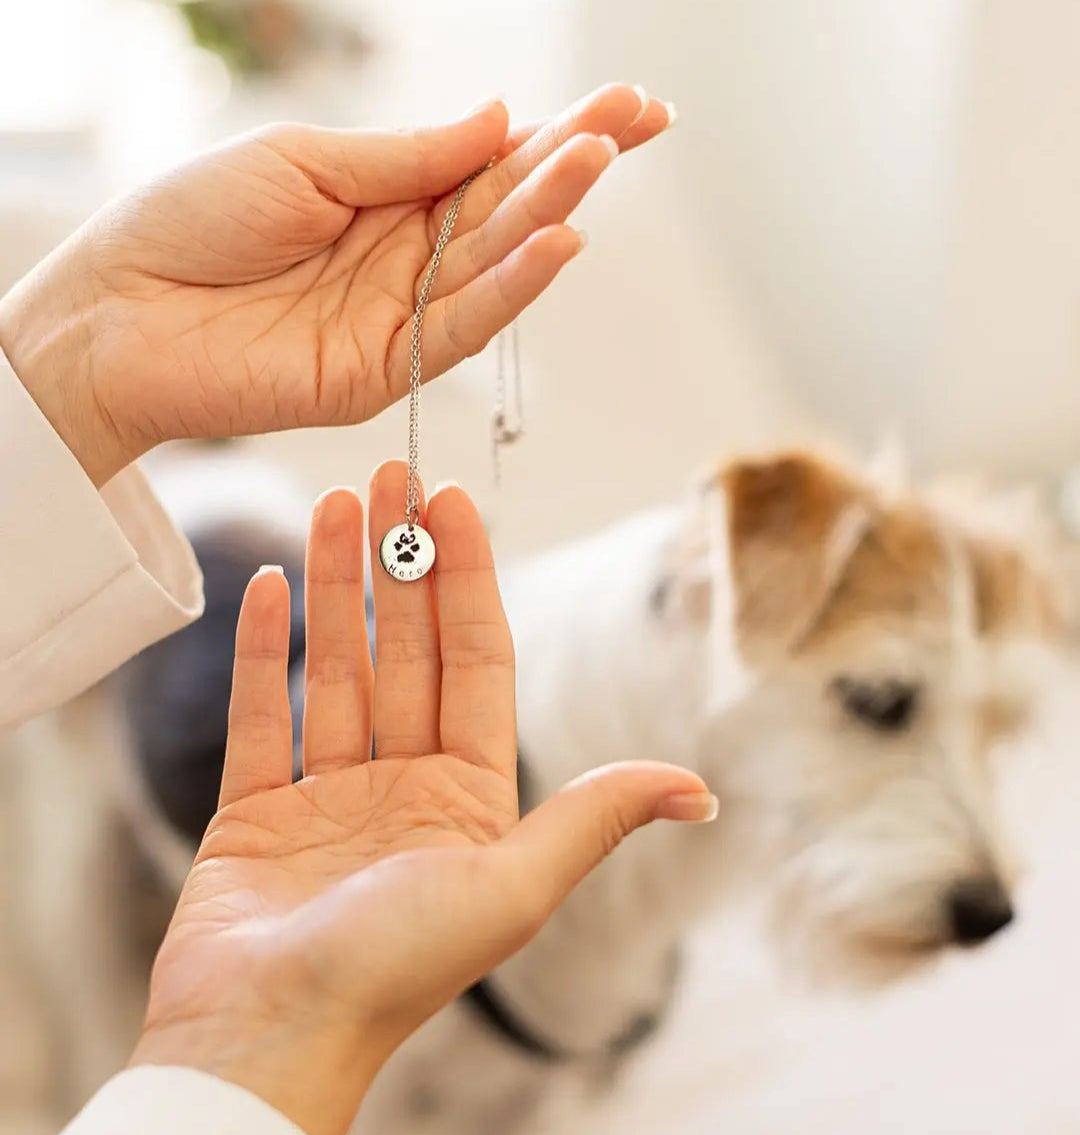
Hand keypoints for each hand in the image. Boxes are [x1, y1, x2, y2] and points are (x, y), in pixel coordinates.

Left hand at [0, 86, 672, 485]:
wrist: (121, 311)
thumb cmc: (194, 222)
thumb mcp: (305, 163)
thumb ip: (408, 157)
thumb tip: (500, 119)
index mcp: (387, 196)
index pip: (493, 162)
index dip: (560, 134)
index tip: (629, 106)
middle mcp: (407, 256)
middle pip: (508, 208)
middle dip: (574, 162)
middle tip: (639, 121)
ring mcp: (401, 317)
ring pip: (494, 264)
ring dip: (550, 212)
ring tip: (599, 160)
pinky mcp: (387, 372)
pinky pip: (460, 327)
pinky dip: (511, 289)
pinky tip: (558, 244)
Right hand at [130, 461, 714, 1134]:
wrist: (264, 1041)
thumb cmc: (393, 970)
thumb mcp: (511, 886)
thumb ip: (594, 820)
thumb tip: (699, 791)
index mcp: (470, 798)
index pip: (475, 660)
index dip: (467, 577)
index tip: (451, 503)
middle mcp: (405, 788)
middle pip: (407, 651)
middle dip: (400, 564)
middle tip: (390, 480)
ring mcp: (329, 795)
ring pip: (337, 669)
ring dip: (337, 588)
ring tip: (334, 507)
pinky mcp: (255, 810)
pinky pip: (261, 714)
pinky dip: (263, 653)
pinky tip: (269, 587)